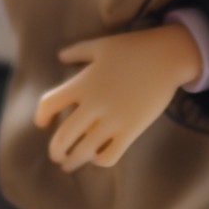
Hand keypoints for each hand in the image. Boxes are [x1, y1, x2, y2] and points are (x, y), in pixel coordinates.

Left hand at [34, 22, 202, 172]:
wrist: (167, 56)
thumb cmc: (134, 48)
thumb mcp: (101, 45)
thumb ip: (77, 51)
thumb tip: (60, 56)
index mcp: (82, 82)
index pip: (49, 104)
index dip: (41, 116)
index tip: (43, 124)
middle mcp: (93, 103)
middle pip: (63, 137)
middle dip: (56, 151)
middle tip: (57, 156)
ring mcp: (113, 119)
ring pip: (83, 151)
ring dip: (73, 161)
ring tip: (71, 164)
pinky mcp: (132, 129)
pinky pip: (109, 155)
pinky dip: (100, 159)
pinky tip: (99, 156)